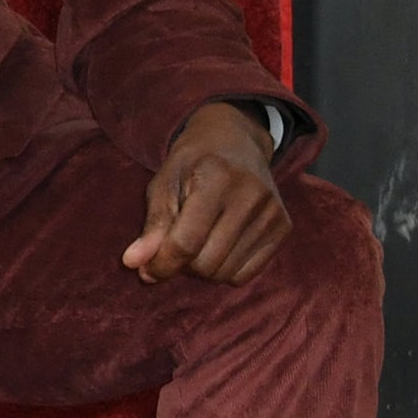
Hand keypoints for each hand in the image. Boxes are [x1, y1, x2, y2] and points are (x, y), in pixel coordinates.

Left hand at [121, 102, 290, 286]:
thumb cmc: (192, 164)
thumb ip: (152, 225)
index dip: (162, 264)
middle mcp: (251, 195)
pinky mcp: (283, 227)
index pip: (186, 242)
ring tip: (196, 243)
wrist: (236, 143)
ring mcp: (272, 212)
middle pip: (206, 263)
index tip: (146, 270)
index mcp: (217, 178)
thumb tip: (133, 263)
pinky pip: (245, 275)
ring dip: (202, 269)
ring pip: (225, 273)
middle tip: (174, 247)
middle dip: (182, 265)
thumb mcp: (164, 183)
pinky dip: (224, 271)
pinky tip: (217, 246)